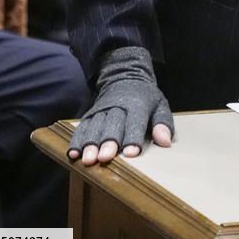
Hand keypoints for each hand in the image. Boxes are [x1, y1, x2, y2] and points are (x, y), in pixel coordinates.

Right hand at [67, 47, 174, 165]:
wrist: (125, 78)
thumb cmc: (145, 98)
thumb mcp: (159, 105)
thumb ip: (163, 123)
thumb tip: (165, 142)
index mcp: (138, 104)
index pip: (136, 121)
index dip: (133, 137)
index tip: (131, 153)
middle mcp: (118, 106)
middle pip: (112, 125)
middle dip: (108, 141)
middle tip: (105, 158)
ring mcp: (102, 109)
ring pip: (95, 126)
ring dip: (90, 144)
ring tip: (88, 160)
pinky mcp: (90, 114)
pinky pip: (82, 127)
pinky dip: (76, 140)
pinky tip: (73, 154)